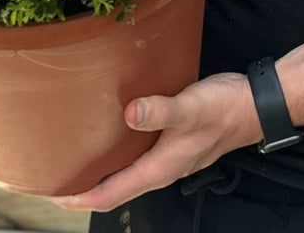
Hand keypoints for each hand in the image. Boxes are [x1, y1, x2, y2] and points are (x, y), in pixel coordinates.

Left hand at [48, 71, 260, 212]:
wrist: (252, 105)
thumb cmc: (221, 109)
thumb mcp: (189, 108)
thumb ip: (159, 111)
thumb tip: (129, 112)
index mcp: (159, 169)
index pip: (110, 194)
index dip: (79, 198)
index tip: (51, 195)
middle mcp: (160, 170)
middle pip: (114, 189)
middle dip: (83, 188)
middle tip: (53, 177)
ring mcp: (168, 158)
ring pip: (126, 173)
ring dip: (100, 172)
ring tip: (74, 159)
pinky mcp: (173, 142)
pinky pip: (137, 156)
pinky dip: (118, 153)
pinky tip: (111, 134)